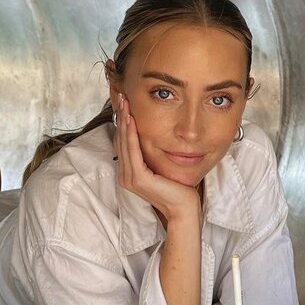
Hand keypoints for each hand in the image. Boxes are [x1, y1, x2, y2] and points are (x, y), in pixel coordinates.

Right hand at [116, 96, 201, 223]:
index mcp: (128, 172)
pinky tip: (132, 120)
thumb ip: (151, 154)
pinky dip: (132, 134)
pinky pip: (133, 151)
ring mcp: (129, 178)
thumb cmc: (176, 188)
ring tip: (125, 103)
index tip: (124, 104)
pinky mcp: (138, 179)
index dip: (122, 122)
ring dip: (124, 121)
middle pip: (121, 140)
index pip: (122, 142)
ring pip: (124, 143)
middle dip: (121, 117)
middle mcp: (124, 175)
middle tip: (122, 96)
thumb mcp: (160, 166)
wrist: (183, 208)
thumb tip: (151, 136)